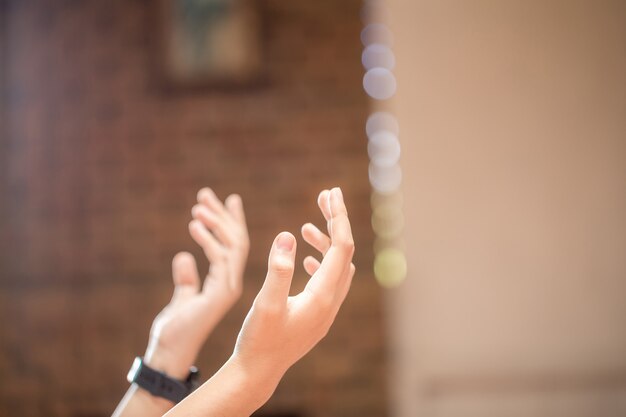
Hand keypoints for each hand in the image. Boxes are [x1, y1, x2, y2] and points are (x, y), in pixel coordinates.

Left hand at [145, 188, 248, 378]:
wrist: (170, 352)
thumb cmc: (174, 330)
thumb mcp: (181, 296)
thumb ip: (186, 278)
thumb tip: (183, 256)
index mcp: (225, 282)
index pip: (233, 245)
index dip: (229, 221)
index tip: (224, 199)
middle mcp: (232, 282)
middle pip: (236, 241)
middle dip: (222, 215)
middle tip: (205, 194)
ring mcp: (228, 288)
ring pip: (232, 246)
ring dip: (216, 222)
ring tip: (198, 205)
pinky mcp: (220, 293)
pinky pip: (219, 258)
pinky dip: (208, 239)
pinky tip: (193, 224)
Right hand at [232, 187, 354, 389]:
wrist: (258, 372)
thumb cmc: (259, 340)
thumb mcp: (265, 304)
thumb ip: (278, 269)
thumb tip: (288, 235)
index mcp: (322, 296)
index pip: (341, 247)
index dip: (338, 217)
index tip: (332, 192)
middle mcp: (331, 302)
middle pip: (344, 253)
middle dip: (336, 222)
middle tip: (325, 196)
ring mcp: (326, 310)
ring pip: (337, 267)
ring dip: (327, 243)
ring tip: (307, 226)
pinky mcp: (317, 315)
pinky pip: (329, 281)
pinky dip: (321, 262)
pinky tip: (306, 259)